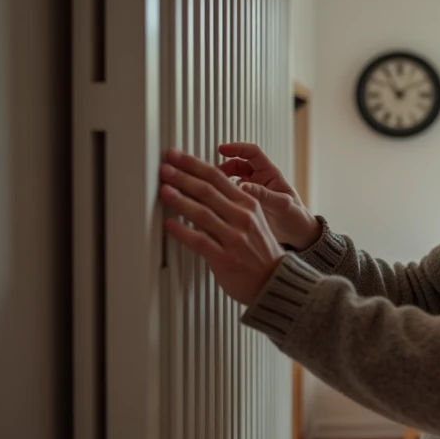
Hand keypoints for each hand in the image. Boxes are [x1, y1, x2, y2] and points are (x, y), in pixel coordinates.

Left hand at [159, 148, 285, 305]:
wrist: (275, 282)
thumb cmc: (260, 252)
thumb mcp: (253, 220)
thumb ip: (231, 204)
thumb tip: (202, 189)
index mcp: (249, 204)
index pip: (218, 177)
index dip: (194, 164)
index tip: (177, 156)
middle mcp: (242, 218)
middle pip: (207, 190)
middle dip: (182, 176)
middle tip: (165, 168)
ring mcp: (234, 238)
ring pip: (202, 213)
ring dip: (179, 199)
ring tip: (164, 190)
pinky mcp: (225, 259)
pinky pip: (199, 241)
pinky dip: (182, 231)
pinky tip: (170, 224)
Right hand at [217, 142, 320, 250]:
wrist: (297, 236)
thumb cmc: (296, 217)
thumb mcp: (282, 205)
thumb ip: (263, 195)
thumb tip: (241, 186)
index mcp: (270, 174)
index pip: (252, 153)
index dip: (237, 148)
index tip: (221, 149)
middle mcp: (259, 180)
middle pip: (236, 164)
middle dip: (223, 167)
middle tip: (212, 177)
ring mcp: (252, 192)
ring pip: (231, 180)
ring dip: (222, 182)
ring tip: (213, 191)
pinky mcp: (246, 204)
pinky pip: (231, 195)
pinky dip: (223, 195)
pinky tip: (217, 203)